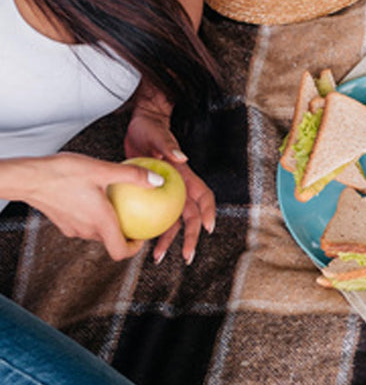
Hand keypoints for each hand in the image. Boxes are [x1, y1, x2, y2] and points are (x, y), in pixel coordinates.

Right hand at [16, 154, 158, 260]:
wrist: (27, 177)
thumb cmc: (62, 173)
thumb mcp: (102, 170)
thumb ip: (132, 176)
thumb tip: (157, 180)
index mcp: (100, 223)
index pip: (120, 251)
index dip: (135, 249)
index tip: (142, 237)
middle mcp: (86, 230)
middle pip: (110, 241)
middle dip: (125, 233)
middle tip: (135, 217)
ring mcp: (72, 228)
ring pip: (96, 233)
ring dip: (108, 224)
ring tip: (117, 206)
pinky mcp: (61, 222)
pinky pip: (83, 224)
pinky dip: (93, 217)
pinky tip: (96, 197)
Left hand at [124, 96, 215, 264]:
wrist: (139, 127)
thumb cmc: (150, 129)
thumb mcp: (158, 136)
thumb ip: (170, 147)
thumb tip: (181, 158)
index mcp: (185, 176)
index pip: (203, 197)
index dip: (209, 212)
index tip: (208, 228)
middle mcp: (179, 188)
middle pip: (189, 217)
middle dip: (191, 238)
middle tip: (186, 257)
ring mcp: (165, 193)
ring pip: (170, 221)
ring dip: (168, 240)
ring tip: (158, 258)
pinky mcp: (150, 195)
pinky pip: (152, 216)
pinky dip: (148, 229)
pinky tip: (137, 241)